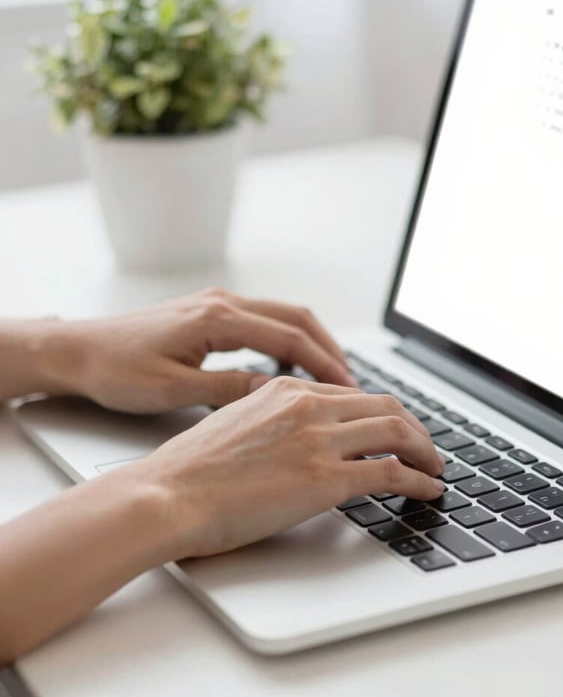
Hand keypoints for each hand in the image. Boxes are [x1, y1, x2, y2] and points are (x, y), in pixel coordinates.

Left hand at [38, 288, 354, 412]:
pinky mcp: (211, 312)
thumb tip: (275, 393)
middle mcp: (223, 303)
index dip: (324, 364)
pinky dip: (289, 339)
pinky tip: (290, 365)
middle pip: (297, 318)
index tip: (348, 389)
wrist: (77, 349)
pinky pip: (265, 320)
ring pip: (284, 316)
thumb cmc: (115, 369)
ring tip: (330, 375)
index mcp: (217, 318)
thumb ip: (228, 389)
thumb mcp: (172, 389)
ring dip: (312, 343)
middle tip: (350, 383)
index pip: (290, 338)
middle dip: (329, 349)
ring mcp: (218, 304)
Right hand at [139, 377, 445, 557]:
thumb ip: (275, 419)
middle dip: (414, 429)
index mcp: (286, 390)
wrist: (166, 494)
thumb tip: (300, 436)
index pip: (355, 395)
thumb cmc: (189, 469)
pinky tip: (427, 490)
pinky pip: (390, 473)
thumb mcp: (236, 421)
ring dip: (425, 452)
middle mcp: (308, 406)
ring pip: (397, 432)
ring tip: (435, 469)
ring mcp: (318, 440)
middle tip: (426, 449)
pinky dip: (418, 480)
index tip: (397, 430)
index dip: (385, 413)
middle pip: (386, 407)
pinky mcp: (325, 478)